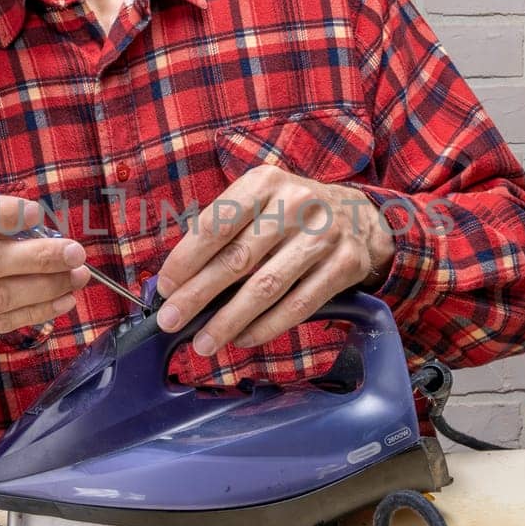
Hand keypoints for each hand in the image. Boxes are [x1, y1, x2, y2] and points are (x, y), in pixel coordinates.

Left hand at [153, 165, 394, 356]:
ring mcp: (324, 235)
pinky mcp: (345, 264)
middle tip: (171, 321)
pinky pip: (298, 305)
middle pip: (237, 259)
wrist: (359, 215)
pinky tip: (242, 339)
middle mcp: (297, 203)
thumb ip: (221, 230)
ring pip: (266, 288)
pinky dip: (266, 327)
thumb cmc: (290, 213)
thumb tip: (177, 281)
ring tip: (203, 343)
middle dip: (198, 296)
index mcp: (265, 182)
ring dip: (228, 321)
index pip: (215, 225)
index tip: (165, 288)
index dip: (185, 260)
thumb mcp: (258, 202)